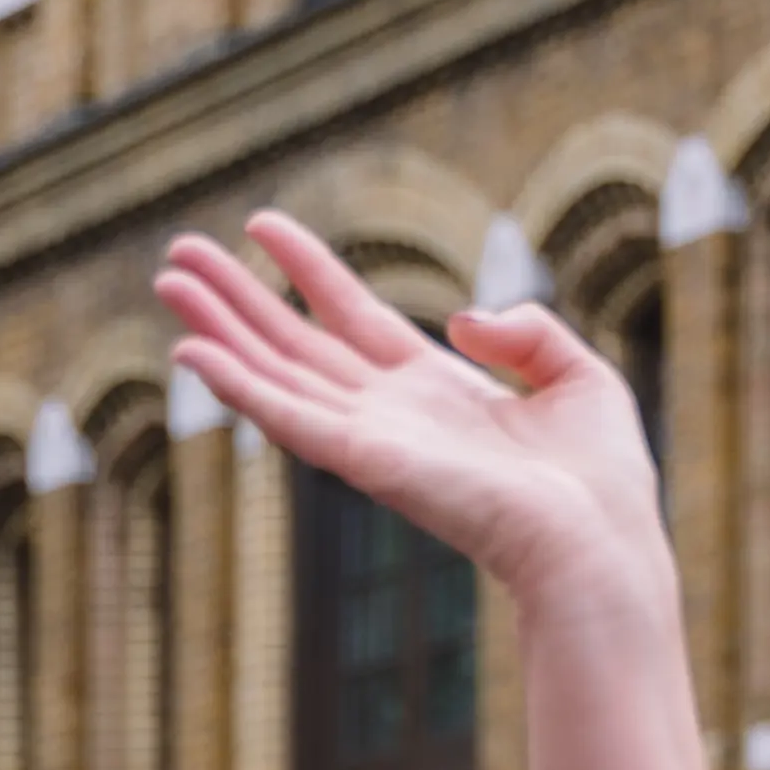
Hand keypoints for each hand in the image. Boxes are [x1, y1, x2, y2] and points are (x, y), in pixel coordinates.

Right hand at [158, 210, 673, 622]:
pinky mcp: (367, 464)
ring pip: (278, 376)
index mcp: (441, 393)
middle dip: (240, 300)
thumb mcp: (580, 376)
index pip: (357, 319)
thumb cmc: (602, 481)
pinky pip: (288, 419)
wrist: (599, 545)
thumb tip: (459, 319)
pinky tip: (192, 356)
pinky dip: (239, 388)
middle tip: (179, 254)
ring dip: (220, 332)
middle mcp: (397, 416)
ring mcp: (376, 441)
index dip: (310, 269)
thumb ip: (525, 329)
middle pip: (299, 346)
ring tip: (167, 283)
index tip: (261, 224)